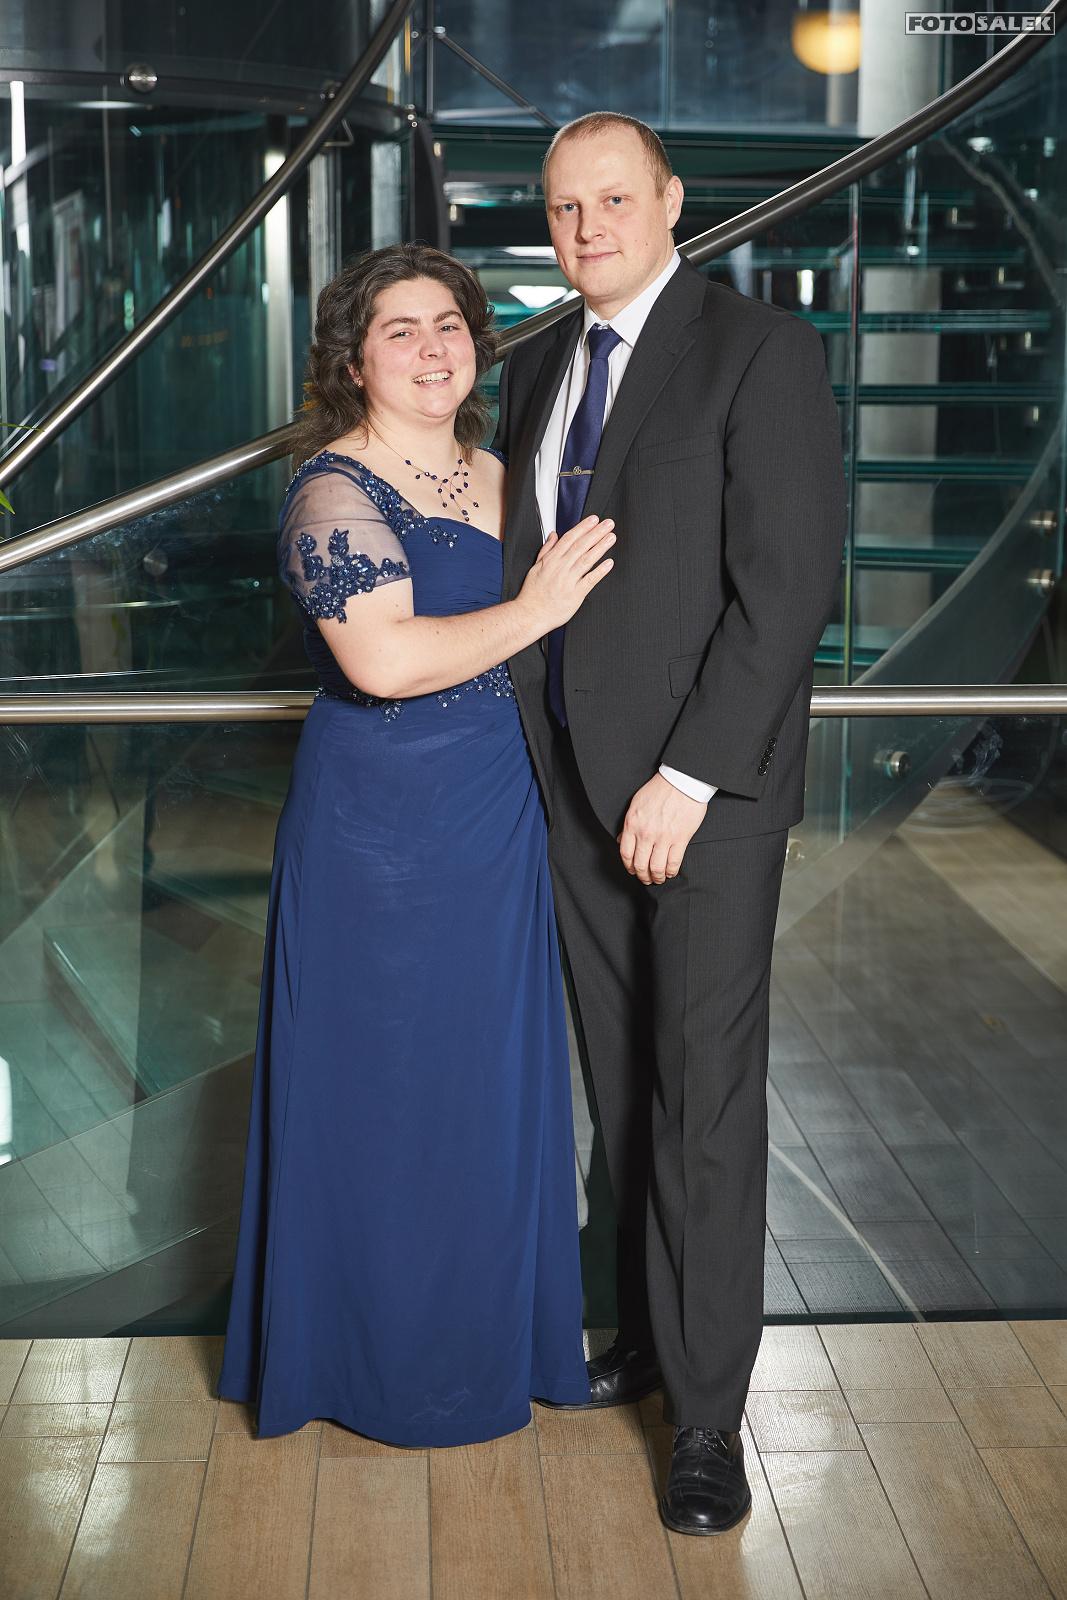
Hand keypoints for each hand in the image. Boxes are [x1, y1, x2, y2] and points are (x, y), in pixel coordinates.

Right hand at [516, 515, 614, 632]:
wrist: (530, 615)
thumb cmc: (532, 594)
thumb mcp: (535, 567)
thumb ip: (546, 550)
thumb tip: (553, 535)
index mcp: (551, 561)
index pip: (569, 539)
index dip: (583, 528)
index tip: (593, 520)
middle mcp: (560, 568)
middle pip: (580, 546)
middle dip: (595, 533)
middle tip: (608, 524)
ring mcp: (568, 581)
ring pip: (586, 560)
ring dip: (600, 547)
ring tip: (611, 538)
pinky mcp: (575, 595)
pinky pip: (589, 581)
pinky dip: (600, 571)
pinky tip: (609, 563)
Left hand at [618, 772, 706, 884]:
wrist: (681, 781)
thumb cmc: (660, 789)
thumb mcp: (636, 804)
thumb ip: (629, 824)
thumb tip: (622, 839)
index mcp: (632, 824)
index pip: (625, 854)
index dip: (629, 867)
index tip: (633, 870)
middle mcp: (646, 833)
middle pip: (640, 864)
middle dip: (642, 876)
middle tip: (646, 879)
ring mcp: (663, 837)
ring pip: (656, 867)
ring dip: (657, 877)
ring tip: (659, 878)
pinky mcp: (680, 838)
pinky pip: (673, 862)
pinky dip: (671, 871)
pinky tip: (671, 872)